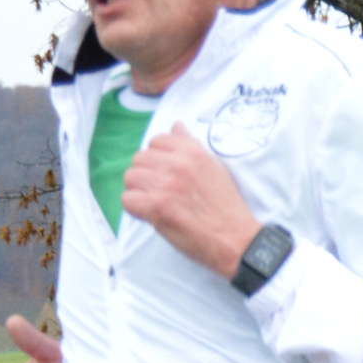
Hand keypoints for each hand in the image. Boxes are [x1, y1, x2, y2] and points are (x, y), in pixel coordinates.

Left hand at [120, 127, 259, 279]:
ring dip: (137, 191)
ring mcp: (165, 184)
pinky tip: (149, 214)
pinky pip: (128, 199)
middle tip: (157, 191)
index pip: (156, 141)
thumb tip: (176, 126)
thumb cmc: (224, 204)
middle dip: (145, 175)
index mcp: (191, 151)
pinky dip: (135, 209)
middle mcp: (177, 163)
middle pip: (139, 159)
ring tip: (152, 202)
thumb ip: (190, 145)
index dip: (157, 158)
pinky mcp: (157, 207)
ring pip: (130, 178)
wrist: (233, 237)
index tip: (164, 173)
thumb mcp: (213, 166)